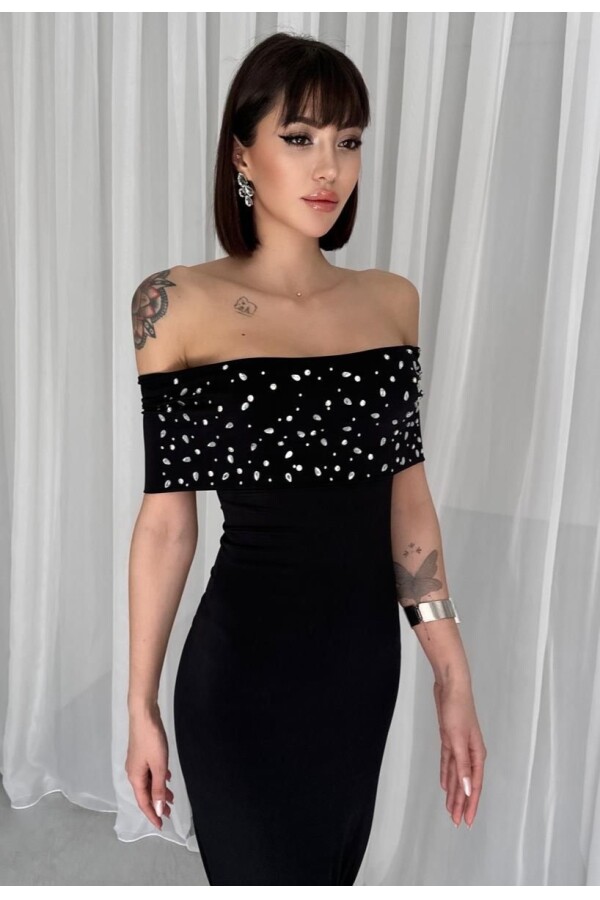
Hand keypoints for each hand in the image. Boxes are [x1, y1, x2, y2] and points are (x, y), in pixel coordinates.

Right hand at [125, 703, 173, 828]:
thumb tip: (157, 809)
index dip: (152, 815)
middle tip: (169, 812)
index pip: (143, 802)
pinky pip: (150, 771)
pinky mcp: (141, 753)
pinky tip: (167, 776)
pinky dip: (158, 777)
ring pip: (149, 782)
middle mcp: (133, 772)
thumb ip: (158, 788)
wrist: (144, 714)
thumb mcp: (158, 766)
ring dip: (159, 790)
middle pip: (145, 794)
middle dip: (157, 804)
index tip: (161, 825)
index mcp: (135, 778)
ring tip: (171, 797)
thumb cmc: (151, 740)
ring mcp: (136, 762)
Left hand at [432, 679, 485, 827]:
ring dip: (454, 791)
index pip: (474, 785)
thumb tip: (468, 789)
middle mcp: (470, 752)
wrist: (450, 686)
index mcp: (477, 754)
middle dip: (461, 802)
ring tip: (450, 808)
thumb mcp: (458, 739)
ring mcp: (460, 745)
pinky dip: (447, 773)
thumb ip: (463, 766)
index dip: (470, 804)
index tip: (466, 821)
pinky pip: (449, 762)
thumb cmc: (457, 710)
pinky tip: (445, 785)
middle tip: (456, 821)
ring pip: (457, 774)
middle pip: (466, 783)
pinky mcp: (450, 738)